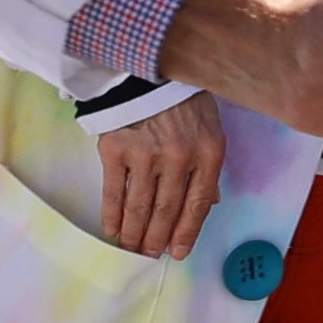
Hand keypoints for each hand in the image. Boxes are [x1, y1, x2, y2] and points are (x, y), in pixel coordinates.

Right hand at [90, 93, 222, 259]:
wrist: (148, 67)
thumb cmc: (183, 99)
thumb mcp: (210, 128)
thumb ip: (208, 167)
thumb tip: (209, 204)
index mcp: (207, 152)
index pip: (198, 204)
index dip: (187, 233)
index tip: (178, 252)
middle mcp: (178, 157)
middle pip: (167, 211)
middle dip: (158, 238)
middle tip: (150, 254)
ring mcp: (145, 153)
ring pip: (139, 207)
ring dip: (135, 233)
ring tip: (131, 247)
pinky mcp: (116, 148)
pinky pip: (113, 191)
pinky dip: (112, 215)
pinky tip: (113, 229)